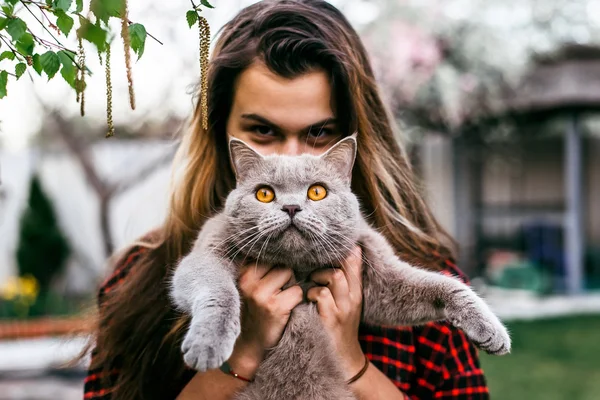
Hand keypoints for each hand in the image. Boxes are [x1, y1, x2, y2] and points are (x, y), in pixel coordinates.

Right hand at [227, 263, 302, 378]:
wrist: (249, 345)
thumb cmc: (254, 311)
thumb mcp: (250, 286)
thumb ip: (260, 269)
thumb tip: (283, 247)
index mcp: (242, 273)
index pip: (269, 255)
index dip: (275, 269)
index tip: (271, 283)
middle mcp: (248, 281)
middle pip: (280, 263)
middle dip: (283, 277)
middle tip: (274, 294)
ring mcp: (260, 294)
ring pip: (289, 274)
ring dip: (290, 287)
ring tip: (279, 301)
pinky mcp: (274, 306)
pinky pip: (297, 291)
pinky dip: (296, 301)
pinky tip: (284, 310)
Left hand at [307, 246, 365, 380]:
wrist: (342, 360)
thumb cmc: (340, 328)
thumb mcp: (347, 304)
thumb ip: (345, 283)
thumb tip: (343, 256)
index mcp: (357, 294)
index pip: (355, 264)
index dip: (342, 253)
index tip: (328, 250)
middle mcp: (353, 299)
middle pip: (345, 267)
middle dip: (326, 264)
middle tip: (314, 270)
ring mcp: (342, 309)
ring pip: (334, 276)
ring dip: (318, 277)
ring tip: (311, 283)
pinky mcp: (330, 318)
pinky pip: (321, 294)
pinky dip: (312, 292)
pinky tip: (308, 299)